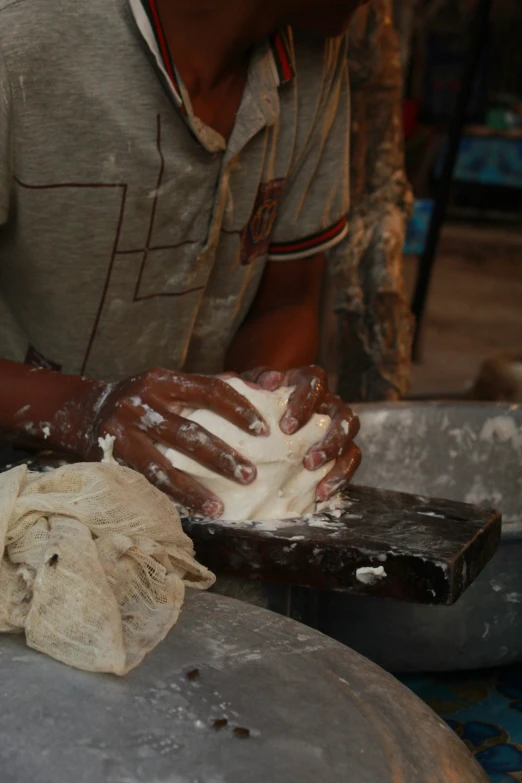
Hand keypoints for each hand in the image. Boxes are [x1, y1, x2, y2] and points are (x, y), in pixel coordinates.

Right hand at [56, 368, 268, 517]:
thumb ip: (209, 388)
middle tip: (249, 475)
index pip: (209, 391)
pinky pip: (143, 483)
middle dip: (221, 457)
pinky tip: (187, 512)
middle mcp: (140, 403)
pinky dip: (167, 499)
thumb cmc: (143, 400)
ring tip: (218, 508)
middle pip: (189, 432)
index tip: (263, 430)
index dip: (239, 409)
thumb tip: (266, 385)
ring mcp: (122, 432)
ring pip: (163, 466)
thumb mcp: (168, 385)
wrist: (85, 412)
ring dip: (193, 490)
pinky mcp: (110, 458)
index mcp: (162, 381)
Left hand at [240, 365, 360, 501]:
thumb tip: (270, 381)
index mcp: (308, 383)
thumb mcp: (253, 389)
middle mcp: (328, 402)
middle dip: (328, 436)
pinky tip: (321, 493)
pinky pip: (350, 460)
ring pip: (350, 434)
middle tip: (307, 458)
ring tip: (312, 470)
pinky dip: (339, 477)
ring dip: (334, 453)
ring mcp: (337, 425)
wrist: (261, 424)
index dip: (304, 403)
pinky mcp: (342, 449)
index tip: (286, 427)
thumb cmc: (257, 402)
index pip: (315, 382)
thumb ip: (259, 381)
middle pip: (341, 412)